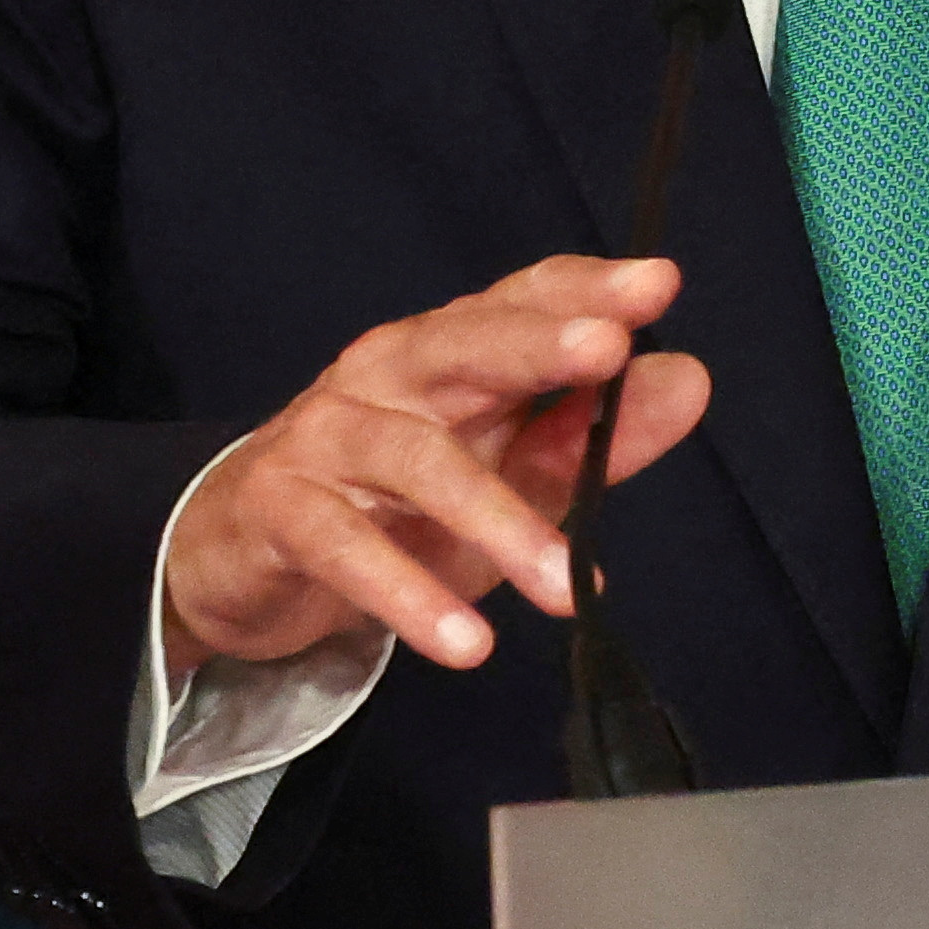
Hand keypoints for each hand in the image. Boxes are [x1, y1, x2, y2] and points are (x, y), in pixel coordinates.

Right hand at [160, 255, 708, 682]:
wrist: (240, 557)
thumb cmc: (395, 507)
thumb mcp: (506, 476)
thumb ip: (593, 438)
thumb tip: (688, 380)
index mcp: (451, 352)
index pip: (519, 299)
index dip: (586, 288)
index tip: (660, 284)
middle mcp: (388, 373)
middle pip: (464, 341)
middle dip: (539, 344)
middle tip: (610, 349)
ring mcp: (327, 435)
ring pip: (418, 459)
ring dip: (498, 523)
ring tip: (566, 588)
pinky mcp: (279, 508)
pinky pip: (344, 547)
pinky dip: (407, 596)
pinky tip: (465, 643)